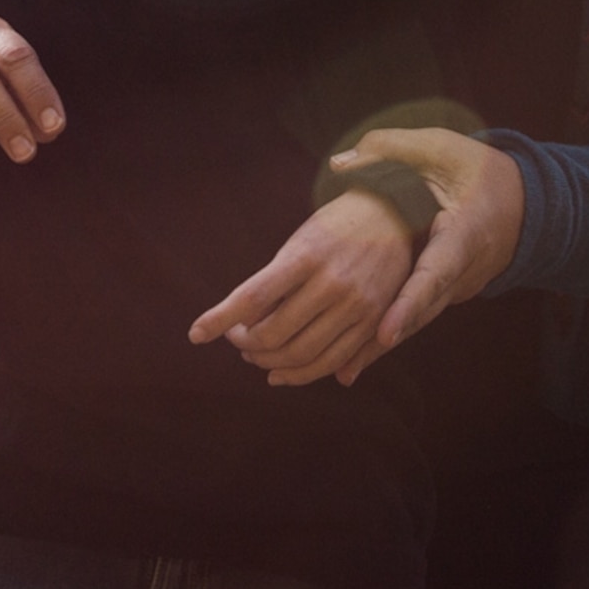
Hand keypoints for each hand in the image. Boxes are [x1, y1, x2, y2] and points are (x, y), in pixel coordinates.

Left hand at [186, 190, 417, 386]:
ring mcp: (356, 305)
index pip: (251, 297)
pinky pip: (332, 361)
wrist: (392, 213)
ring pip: (301, 354)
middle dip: (245, 344)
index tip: (195, 334)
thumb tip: (244, 326)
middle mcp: (331, 282)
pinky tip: (281, 373)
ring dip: (269, 362)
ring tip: (255, 355)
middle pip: (273, 333)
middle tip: (235, 339)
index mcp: (305, 256)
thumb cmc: (333, 228)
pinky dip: (301, 374)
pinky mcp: (374, 322)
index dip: (219, 319)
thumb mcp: (299, 243)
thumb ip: (274, 284)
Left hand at [325, 129, 524, 381]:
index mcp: (464, 235)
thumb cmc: (478, 171)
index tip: (386, 331)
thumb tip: (339, 164)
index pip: (436, 272)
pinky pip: (411, 319)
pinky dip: (382, 340)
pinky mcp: (441, 295)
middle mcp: (461, 272)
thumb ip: (393, 149)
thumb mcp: (442, 148)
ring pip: (414, 323)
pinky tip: (349, 365)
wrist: (521, 202)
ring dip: (377, 349)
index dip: (411, 303)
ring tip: (339, 373)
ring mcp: (453, 289)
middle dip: (383, 341)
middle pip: (420, 312)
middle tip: (344, 368)